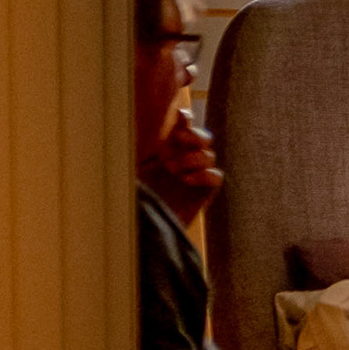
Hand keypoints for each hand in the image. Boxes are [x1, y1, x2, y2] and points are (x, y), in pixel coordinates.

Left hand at [139, 109, 221, 233]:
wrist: (144, 232)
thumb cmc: (134, 201)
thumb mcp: (132, 174)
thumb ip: (138, 155)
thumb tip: (134, 133)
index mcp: (168, 152)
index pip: (184, 129)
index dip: (186, 120)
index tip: (180, 116)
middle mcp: (185, 162)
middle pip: (204, 138)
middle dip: (194, 135)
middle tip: (177, 139)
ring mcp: (196, 177)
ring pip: (209, 155)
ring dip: (192, 158)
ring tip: (172, 169)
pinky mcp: (204, 193)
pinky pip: (216, 176)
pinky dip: (204, 175)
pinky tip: (187, 180)